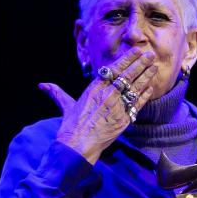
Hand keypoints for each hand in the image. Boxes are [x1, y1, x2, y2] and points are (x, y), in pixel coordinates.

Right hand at [39, 47, 157, 164]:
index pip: (114, 69)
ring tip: (154, 67)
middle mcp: (107, 95)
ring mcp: (117, 107)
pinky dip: (146, 94)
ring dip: (146, 76)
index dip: (127, 59)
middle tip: (150, 54)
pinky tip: (152, 86)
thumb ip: (57, 93)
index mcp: (94, 88)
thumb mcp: (65, 106)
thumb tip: (42, 85)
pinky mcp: (124, 120)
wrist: (77, 146)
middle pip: (128, 75)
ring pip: (135, 88)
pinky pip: (138, 104)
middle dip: (141, 64)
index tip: (136, 51)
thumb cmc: (71, 127)